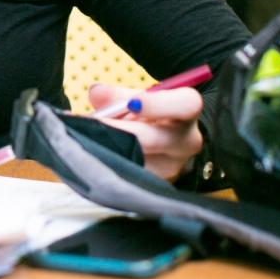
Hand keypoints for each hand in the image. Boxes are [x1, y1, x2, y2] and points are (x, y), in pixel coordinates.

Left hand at [87, 83, 204, 182]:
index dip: (157, 103)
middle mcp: (187, 142)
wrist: (169, 146)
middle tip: (95, 124)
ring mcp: (173, 168)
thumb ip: (118, 95)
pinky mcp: (157, 186)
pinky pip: (129, 177)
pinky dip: (110, 164)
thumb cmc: (152, 116)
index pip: (186, 104)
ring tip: (92, 139)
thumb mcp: (140, 99)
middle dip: (122, 131)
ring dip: (111, 149)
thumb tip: (96, 92)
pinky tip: (98, 155)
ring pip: (138, 161)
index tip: (131, 104)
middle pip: (155, 139)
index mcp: (187, 111)